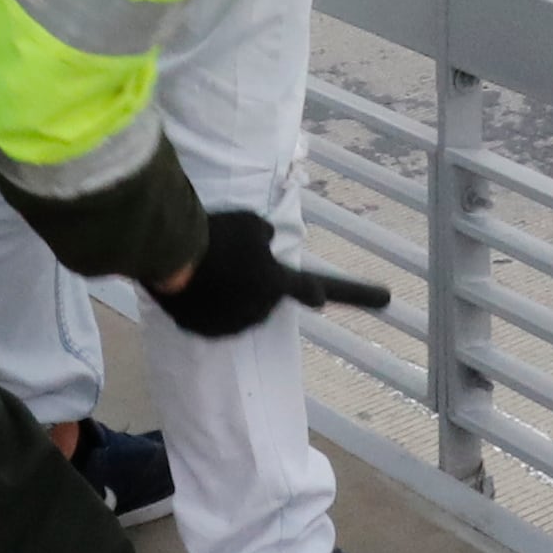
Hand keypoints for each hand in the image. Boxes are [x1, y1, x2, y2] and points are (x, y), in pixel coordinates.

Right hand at [150, 208, 389, 337]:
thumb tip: (265, 241)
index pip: (311, 287)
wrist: (168, 256)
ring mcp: (231, 324)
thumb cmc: (215, 233)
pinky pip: (211, 317)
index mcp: (275, 282)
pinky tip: (193, 284)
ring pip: (238, 307)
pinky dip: (206, 304)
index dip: (349, 294)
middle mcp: (258, 309)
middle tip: (230, 262)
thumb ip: (264, 235)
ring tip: (207, 267)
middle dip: (254, 283)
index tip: (384, 300)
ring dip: (229, 293)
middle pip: (264, 297)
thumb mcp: (250, 222)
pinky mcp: (204, 331)